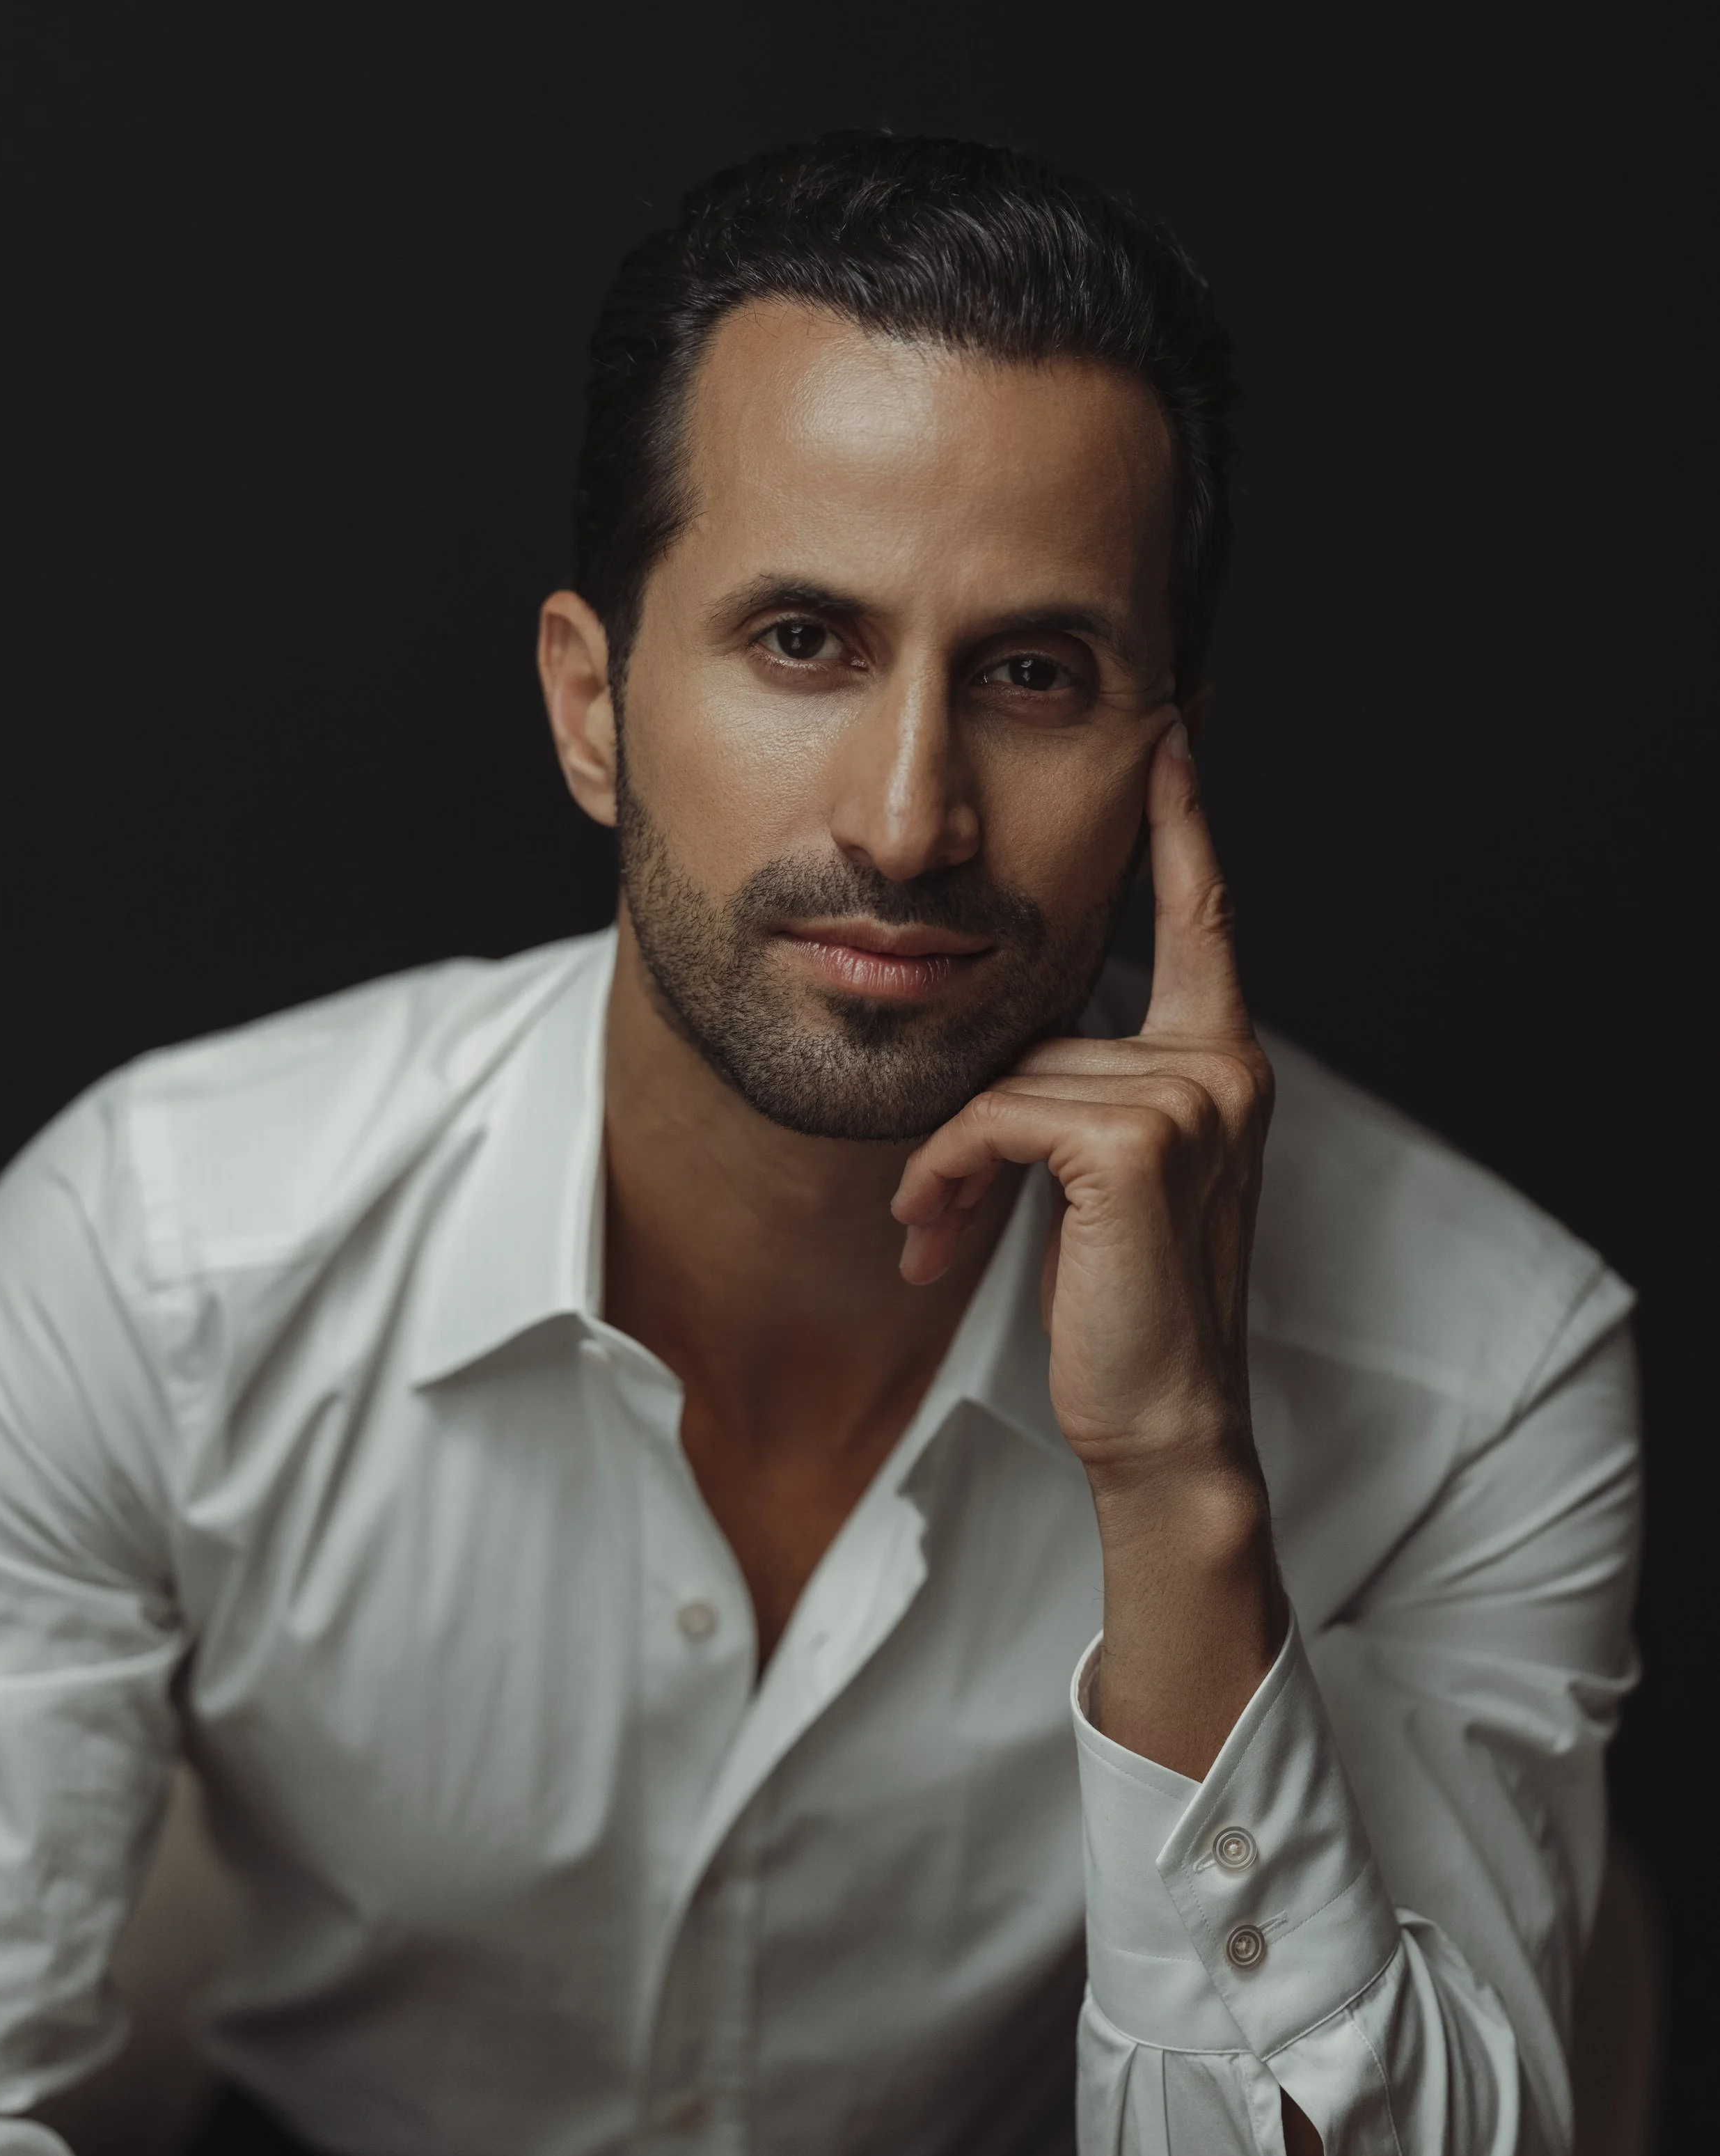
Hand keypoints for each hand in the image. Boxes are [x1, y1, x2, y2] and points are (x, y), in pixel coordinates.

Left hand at [891, 719, 1282, 1772]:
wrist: (1161, 1422)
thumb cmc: (1122, 1306)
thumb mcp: (1106, 1182)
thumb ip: (1080, 1097)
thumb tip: (999, 1067)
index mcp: (1221, 1062)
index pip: (1203, 918)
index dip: (1183, 824)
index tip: (1171, 733)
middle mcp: (1221, 1064)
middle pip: (1043, 1029)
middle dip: (971, 1125)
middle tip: (938, 1211)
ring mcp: (1189, 1097)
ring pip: (1007, 1078)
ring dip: (946, 1165)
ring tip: (935, 1236)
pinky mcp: (1135, 1141)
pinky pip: (995, 1116)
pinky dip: (945, 1176)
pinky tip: (934, 1240)